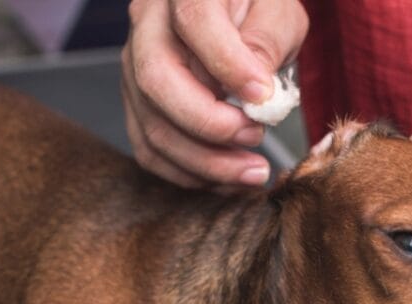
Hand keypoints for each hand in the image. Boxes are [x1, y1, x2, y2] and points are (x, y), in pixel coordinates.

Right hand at [122, 0, 307, 186]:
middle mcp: (147, 23)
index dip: (227, 63)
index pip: (193, 20)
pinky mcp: (137, 103)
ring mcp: (134, 66)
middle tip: (256, 136)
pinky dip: (188, 173)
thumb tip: (255, 91)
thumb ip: (267, 41)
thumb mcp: (277, 11)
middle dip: (210, 124)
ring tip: (253, 171)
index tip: (263, 96)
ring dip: (204, 162)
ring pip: (152, 125)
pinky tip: (226, 179)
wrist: (233, 15)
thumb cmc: (257, 8)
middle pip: (157, 81)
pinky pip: (149, 149)